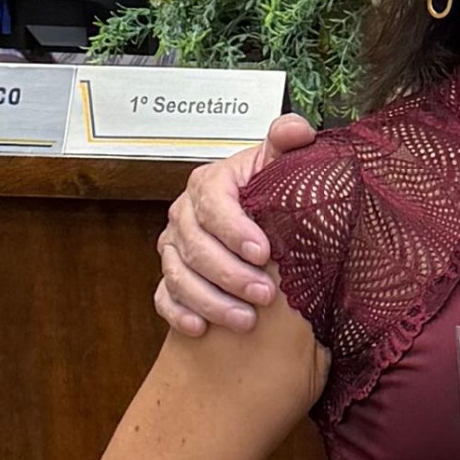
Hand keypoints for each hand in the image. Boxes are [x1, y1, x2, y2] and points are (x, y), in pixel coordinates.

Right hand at [155, 116, 310, 336]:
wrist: (260, 218)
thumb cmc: (271, 191)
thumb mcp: (281, 163)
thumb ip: (288, 142)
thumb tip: (296, 130)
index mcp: (210, 184)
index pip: (213, 204)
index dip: (235, 229)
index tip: (263, 251)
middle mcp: (185, 214)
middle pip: (195, 246)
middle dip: (230, 273)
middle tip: (265, 294)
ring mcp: (174, 247)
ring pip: (178, 275)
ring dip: (211, 301)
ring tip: (246, 321)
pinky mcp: (171, 277)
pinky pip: (164, 297)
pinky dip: (179, 314)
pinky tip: (201, 329)